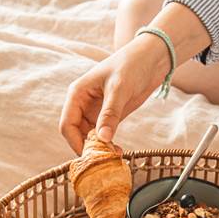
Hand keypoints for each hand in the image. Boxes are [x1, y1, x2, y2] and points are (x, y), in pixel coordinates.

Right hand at [59, 36, 167, 153]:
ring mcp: (96, 112)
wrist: (151, 59)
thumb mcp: (119, 89)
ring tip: (114, 155)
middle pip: (76, 134)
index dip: (75, 142)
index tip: (90, 155)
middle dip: (88, 148)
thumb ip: (110, 113)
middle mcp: (83, 105)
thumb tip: (102, 139)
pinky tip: (118, 151)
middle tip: (105, 158)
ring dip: (99, 149)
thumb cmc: (131, 65)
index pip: (67, 124)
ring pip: (89, 138)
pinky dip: (108, 146)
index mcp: (77, 94)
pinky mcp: (109, 117)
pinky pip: (102, 137)